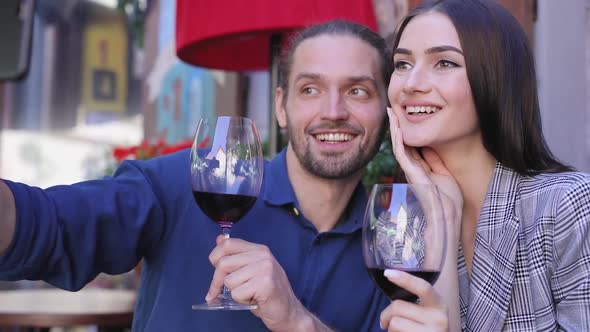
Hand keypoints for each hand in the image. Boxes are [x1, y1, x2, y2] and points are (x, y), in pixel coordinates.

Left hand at [207, 236, 310, 330]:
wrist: (288, 311)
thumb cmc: (267, 293)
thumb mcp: (251, 270)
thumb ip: (236, 255)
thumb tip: (219, 240)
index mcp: (258, 249)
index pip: (228, 244)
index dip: (215, 257)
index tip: (216, 272)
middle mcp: (263, 255)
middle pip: (224, 263)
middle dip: (218, 281)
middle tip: (222, 292)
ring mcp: (265, 268)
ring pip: (229, 280)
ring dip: (235, 292)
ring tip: (250, 293)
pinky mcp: (265, 283)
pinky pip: (237, 293)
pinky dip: (242, 300)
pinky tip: (254, 299)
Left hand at [380, 269, 447, 331]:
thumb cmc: (427, 329)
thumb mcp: (428, 313)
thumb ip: (416, 301)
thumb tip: (392, 283)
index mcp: (439, 304)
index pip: (423, 287)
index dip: (405, 279)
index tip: (388, 273)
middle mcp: (438, 319)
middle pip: (397, 306)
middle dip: (386, 314)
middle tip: (386, 322)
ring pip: (394, 323)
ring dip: (389, 328)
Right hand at [387, 108, 461, 236]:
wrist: (447, 215)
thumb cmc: (448, 199)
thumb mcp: (444, 173)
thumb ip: (435, 160)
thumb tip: (430, 146)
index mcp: (420, 168)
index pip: (410, 145)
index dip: (406, 130)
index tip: (403, 116)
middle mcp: (412, 168)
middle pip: (402, 142)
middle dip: (397, 126)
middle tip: (392, 110)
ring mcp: (410, 170)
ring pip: (398, 145)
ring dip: (394, 128)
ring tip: (390, 113)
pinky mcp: (411, 172)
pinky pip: (401, 152)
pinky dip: (398, 139)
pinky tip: (397, 126)